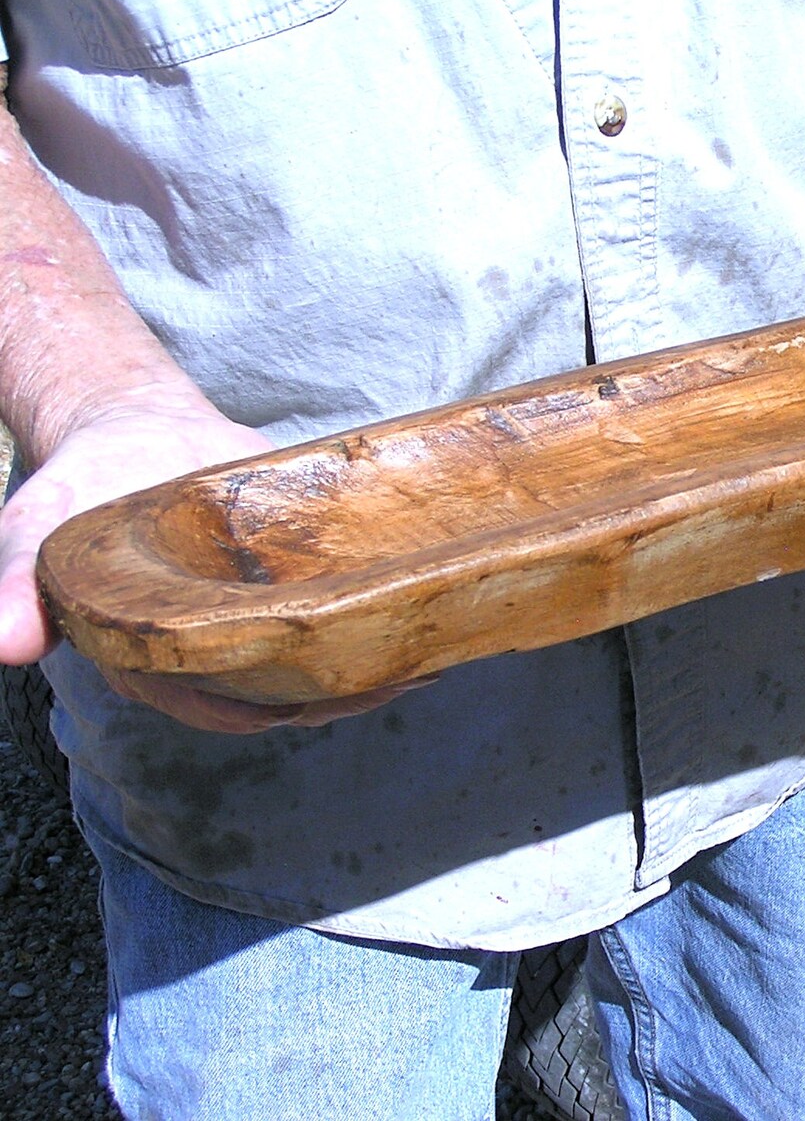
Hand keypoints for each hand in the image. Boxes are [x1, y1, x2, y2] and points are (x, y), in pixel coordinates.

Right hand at [0, 406, 418, 732]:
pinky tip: (426, 608)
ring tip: (428, 651)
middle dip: (340, 693)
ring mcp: (259, 618)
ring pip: (320, 661)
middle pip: (283, 694)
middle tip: (402, 675)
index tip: (317, 704)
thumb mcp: (35, 536)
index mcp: (154, 660)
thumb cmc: (78, 491)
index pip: (213, 706)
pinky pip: (337, 609)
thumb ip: (14, 590)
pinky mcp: (293, 582)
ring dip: (370, 663)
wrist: (130, 429)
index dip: (264, 710)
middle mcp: (213, 652)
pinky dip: (376, 613)